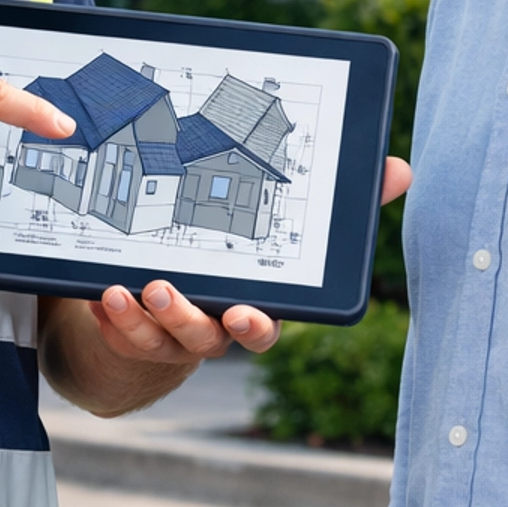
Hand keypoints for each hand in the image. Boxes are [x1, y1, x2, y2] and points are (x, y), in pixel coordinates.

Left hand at [85, 154, 414, 367]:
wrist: (172, 299)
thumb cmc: (237, 252)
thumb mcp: (280, 224)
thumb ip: (338, 199)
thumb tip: (401, 171)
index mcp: (252, 302)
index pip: (265, 320)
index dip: (256, 322)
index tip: (246, 311)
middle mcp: (213, 326)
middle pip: (209, 336)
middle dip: (191, 319)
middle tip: (166, 290)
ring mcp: (170, 331)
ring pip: (162, 334)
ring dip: (150, 313)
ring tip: (137, 284)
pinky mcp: (132, 328)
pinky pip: (123, 329)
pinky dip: (115, 312)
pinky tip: (106, 290)